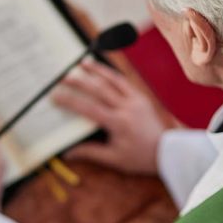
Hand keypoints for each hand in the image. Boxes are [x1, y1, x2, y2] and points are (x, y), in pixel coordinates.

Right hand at [51, 60, 175, 174]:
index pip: (89, 108)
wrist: (166, 151)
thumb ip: (90, 152)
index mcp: (118, 123)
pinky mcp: (141, 97)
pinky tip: (103, 70)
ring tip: (83, 63)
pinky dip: (113, 74)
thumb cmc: (139, 158)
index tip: (56, 96)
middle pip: (99, 90)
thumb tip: (67, 153)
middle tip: (64, 76)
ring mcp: (135, 100)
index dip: (71, 101)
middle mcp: (126, 108)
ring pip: (114, 80)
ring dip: (98, 70)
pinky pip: (125, 82)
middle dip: (80, 82)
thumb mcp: (114, 159)